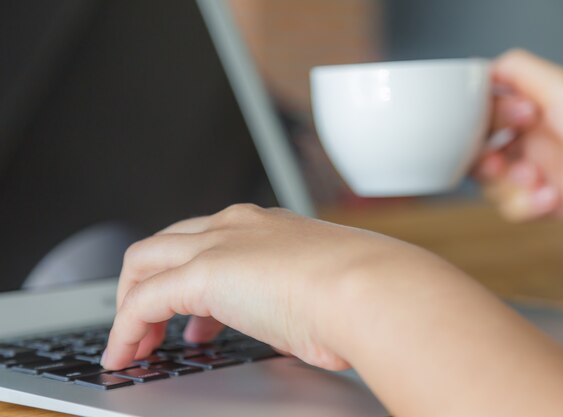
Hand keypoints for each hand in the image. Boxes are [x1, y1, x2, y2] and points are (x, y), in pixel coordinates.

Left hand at [101, 204, 438, 370]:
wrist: (371, 289)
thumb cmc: (363, 293)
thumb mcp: (325, 289)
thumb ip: (301, 298)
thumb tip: (303, 324)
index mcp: (269, 227)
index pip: (210, 238)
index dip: (192, 275)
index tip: (196, 318)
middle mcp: (237, 226)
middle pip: (166, 243)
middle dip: (150, 283)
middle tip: (156, 327)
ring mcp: (218, 245)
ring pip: (144, 260)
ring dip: (131, 303)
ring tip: (136, 343)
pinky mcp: (202, 274)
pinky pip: (141, 300)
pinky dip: (125, 328)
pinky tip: (126, 354)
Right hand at [477, 49, 562, 224]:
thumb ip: (518, 70)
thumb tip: (481, 69)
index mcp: (534, 105)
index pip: (486, 111)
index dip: (488, 119)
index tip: (514, 120)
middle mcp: (532, 137)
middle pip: (478, 151)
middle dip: (484, 159)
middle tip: (499, 161)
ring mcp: (536, 170)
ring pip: (490, 183)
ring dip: (508, 185)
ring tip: (535, 179)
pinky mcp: (543, 201)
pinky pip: (512, 207)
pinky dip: (526, 205)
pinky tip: (552, 197)